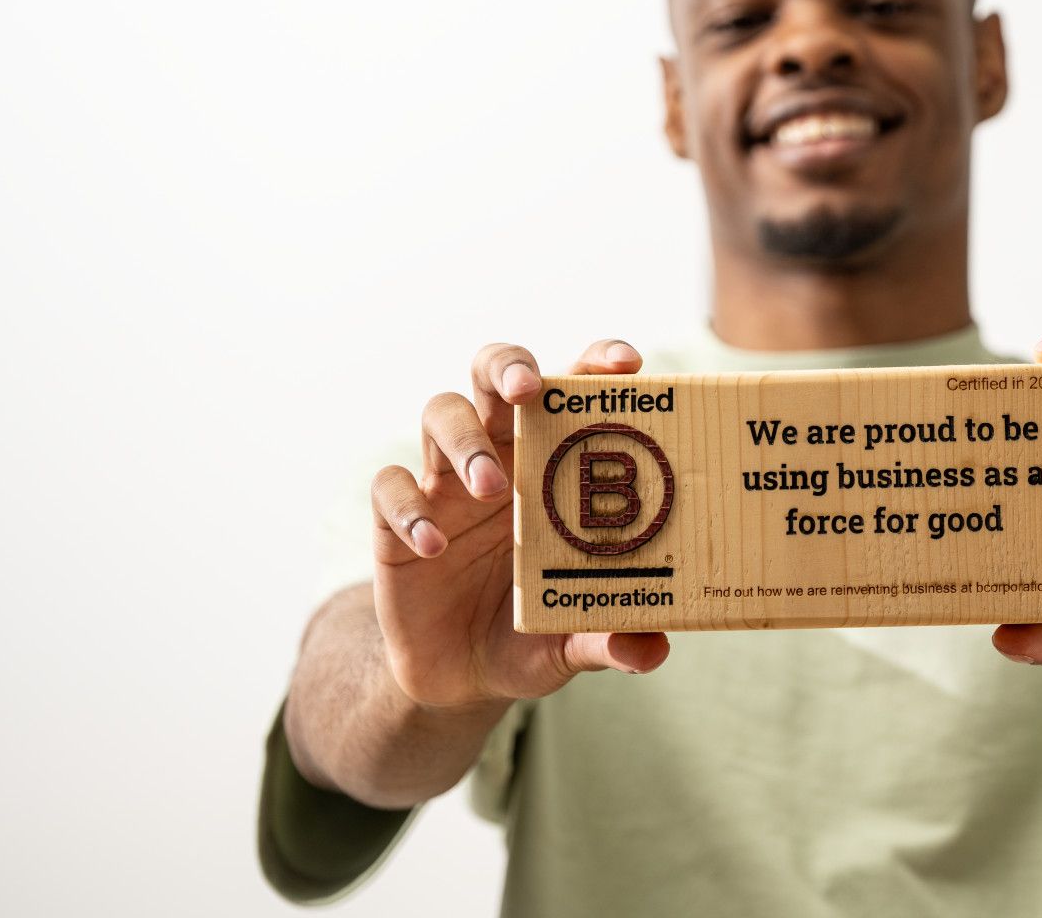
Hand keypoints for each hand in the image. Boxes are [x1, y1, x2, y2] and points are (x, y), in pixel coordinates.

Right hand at [369, 340, 670, 710]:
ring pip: (440, 413)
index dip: (594, 362)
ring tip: (490, 485)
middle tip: (529, 390)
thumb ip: (608, 640)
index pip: (571, 391)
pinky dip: (409, 509)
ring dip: (465, 440)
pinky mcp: (395, 522)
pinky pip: (390, 490)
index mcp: (552, 465)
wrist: (460, 678)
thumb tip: (651, 651)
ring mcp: (444, 485)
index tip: (625, 364)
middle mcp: (499, 458)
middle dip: (510, 367)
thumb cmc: (530, 635)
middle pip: (493, 374)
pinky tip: (436, 546)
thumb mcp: (572, 644)